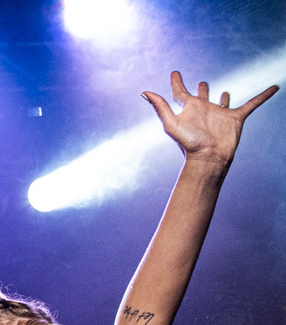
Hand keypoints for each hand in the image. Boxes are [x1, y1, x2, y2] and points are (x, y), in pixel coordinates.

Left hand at [143, 71, 277, 166]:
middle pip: (202, 96)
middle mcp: (204, 110)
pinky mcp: (236, 118)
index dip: (176, 82)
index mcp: (189, 109)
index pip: (180, 92)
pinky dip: (263, 96)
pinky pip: (252, 104)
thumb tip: (145, 92)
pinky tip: (274, 88)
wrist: (209, 158)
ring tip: (224, 91)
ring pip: (223, 101)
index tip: (175, 72)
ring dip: (224, 97)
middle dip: (202, 89)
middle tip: (203, 82)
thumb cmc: (189, 143)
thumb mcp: (171, 123)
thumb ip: (160, 107)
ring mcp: (220, 114)